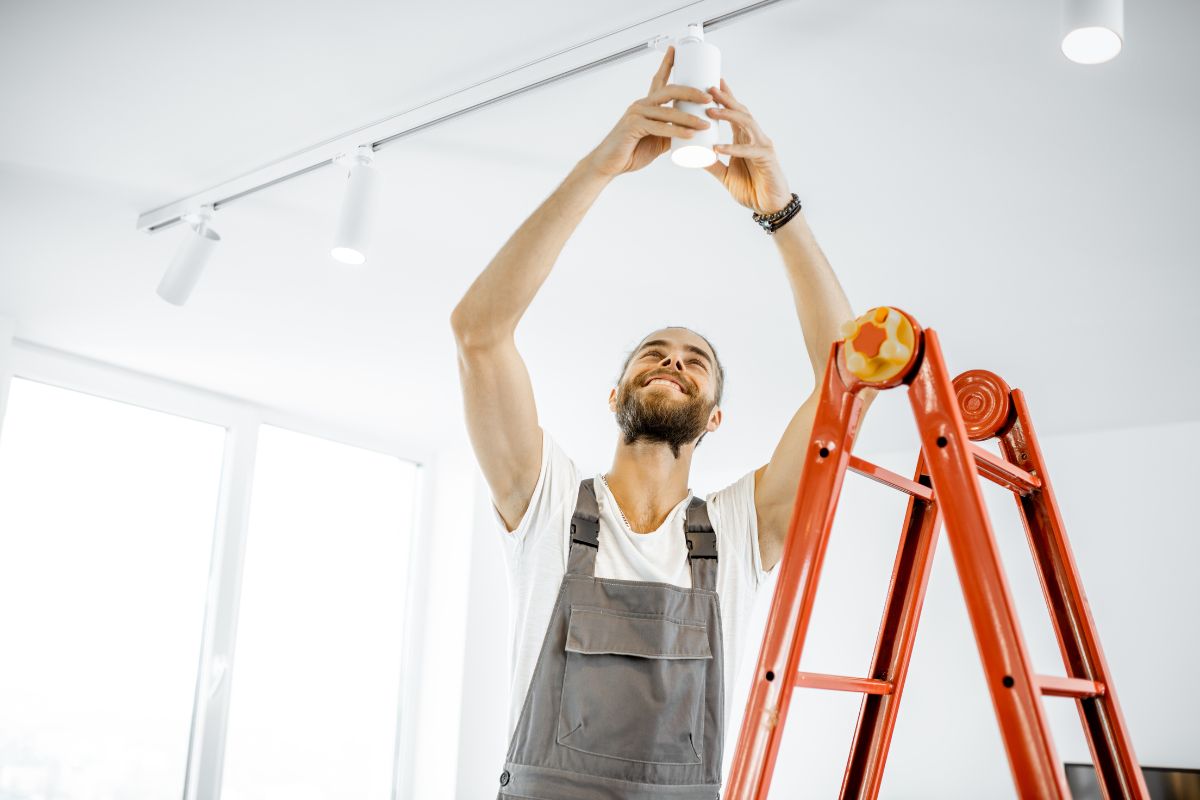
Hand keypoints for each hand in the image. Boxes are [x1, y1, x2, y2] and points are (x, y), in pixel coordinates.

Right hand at [584, 46, 714, 177]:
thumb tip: (691, 133)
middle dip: (691, 92)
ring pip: (668, 111)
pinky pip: (660, 127)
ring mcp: (636, 114)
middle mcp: (641, 105)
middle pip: (670, 90)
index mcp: (646, 105)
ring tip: (705, 124)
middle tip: (709, 98)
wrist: (609, 165)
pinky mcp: (633, 126)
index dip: (667, 63)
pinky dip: (676, 131)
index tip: (676, 50)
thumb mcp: (657, 141)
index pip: (659, 79)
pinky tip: (690, 135)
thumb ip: (671, 133)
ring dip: (690, 118)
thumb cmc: (631, 152)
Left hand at [703, 79, 792, 213]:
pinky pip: (748, 150)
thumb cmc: (751, 189)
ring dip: (728, 115)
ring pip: (746, 123)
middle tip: (709, 88)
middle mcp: (754, 137)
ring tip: (711, 110)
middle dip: (725, 98)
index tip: (711, 82)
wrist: (769, 207)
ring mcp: (762, 145)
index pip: (734, 113)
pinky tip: (718, 147)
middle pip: (740, 111)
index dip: (725, 97)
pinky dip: (733, 148)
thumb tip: (695, 158)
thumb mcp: (726, 176)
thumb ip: (713, 166)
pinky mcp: (766, 158)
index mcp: (744, 138)